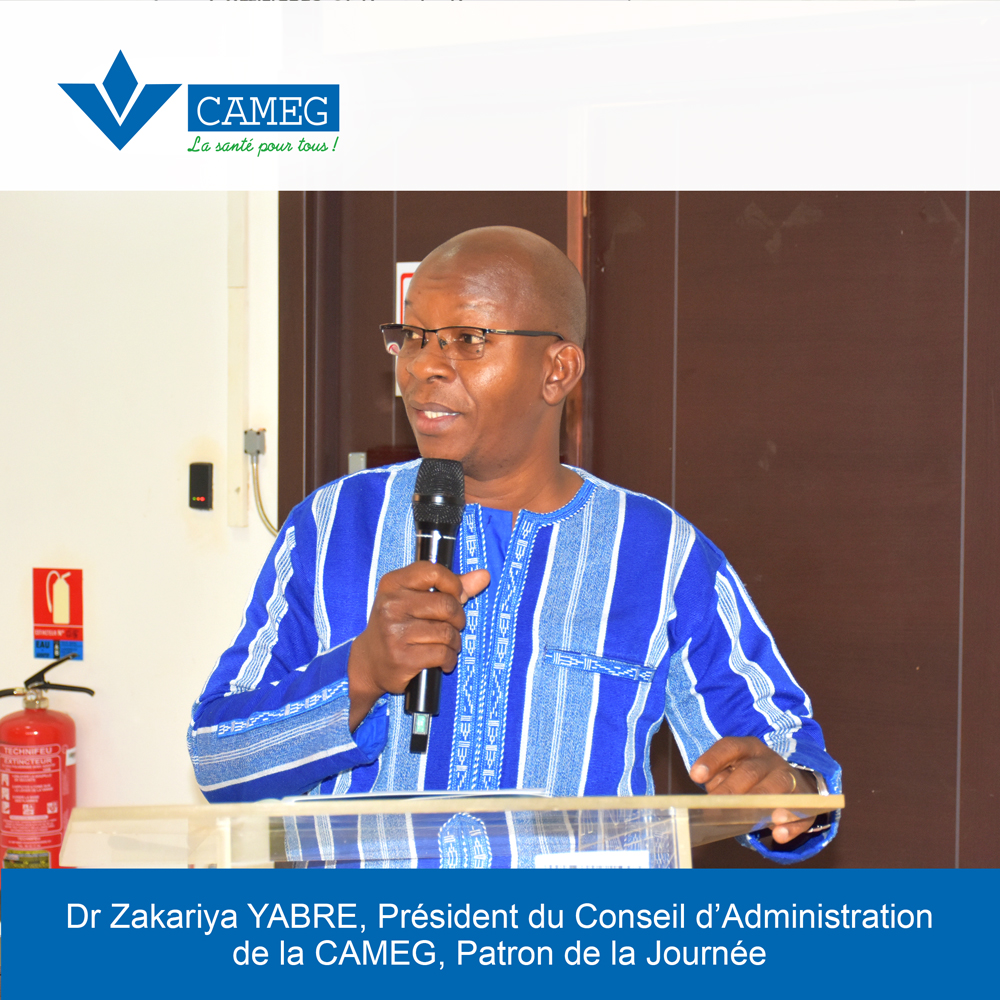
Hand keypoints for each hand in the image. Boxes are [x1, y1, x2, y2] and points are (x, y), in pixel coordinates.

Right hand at [346, 564, 489, 729]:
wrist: (370, 661)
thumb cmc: (399, 624)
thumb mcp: (417, 599)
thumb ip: (451, 587)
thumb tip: (484, 576)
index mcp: (393, 584)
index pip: (434, 572)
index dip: (454, 584)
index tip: (457, 596)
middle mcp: (391, 605)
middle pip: (446, 604)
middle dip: (458, 618)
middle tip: (452, 626)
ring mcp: (395, 632)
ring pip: (447, 632)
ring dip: (454, 642)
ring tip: (446, 645)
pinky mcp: (402, 657)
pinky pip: (443, 654)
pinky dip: (449, 659)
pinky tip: (442, 660)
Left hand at [690, 736, 819, 844]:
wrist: (792, 783)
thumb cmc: (751, 779)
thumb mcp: (733, 772)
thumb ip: (720, 781)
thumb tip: (710, 799)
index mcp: (748, 748)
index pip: (729, 747)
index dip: (712, 760)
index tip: (695, 776)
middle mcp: (769, 760)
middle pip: (750, 771)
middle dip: (732, 789)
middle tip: (717, 806)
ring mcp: (790, 778)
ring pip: (778, 785)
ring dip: (764, 800)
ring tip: (752, 817)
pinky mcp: (806, 800)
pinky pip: (801, 811)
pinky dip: (791, 824)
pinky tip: (778, 834)